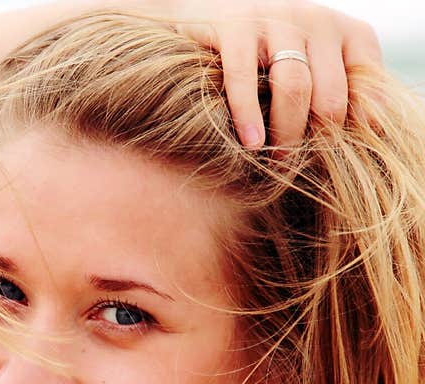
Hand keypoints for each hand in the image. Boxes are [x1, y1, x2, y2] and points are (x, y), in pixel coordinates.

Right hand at [164, 0, 383, 148]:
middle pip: (329, 94)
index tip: (334, 156)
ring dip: (286, 134)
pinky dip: (247, 114)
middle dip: (316, 140)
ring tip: (276, 163)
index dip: (353, 126)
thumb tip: (373, 130)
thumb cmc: (264, 53)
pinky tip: (250, 142)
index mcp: (344, 31)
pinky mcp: (235, 27)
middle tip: (298, 169)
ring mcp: (275, 20)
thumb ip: (341, 89)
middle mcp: (316, 20)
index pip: (366, 85)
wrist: (209, 12)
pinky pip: (244, 78)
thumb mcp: (310, 63)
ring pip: (293, 87)